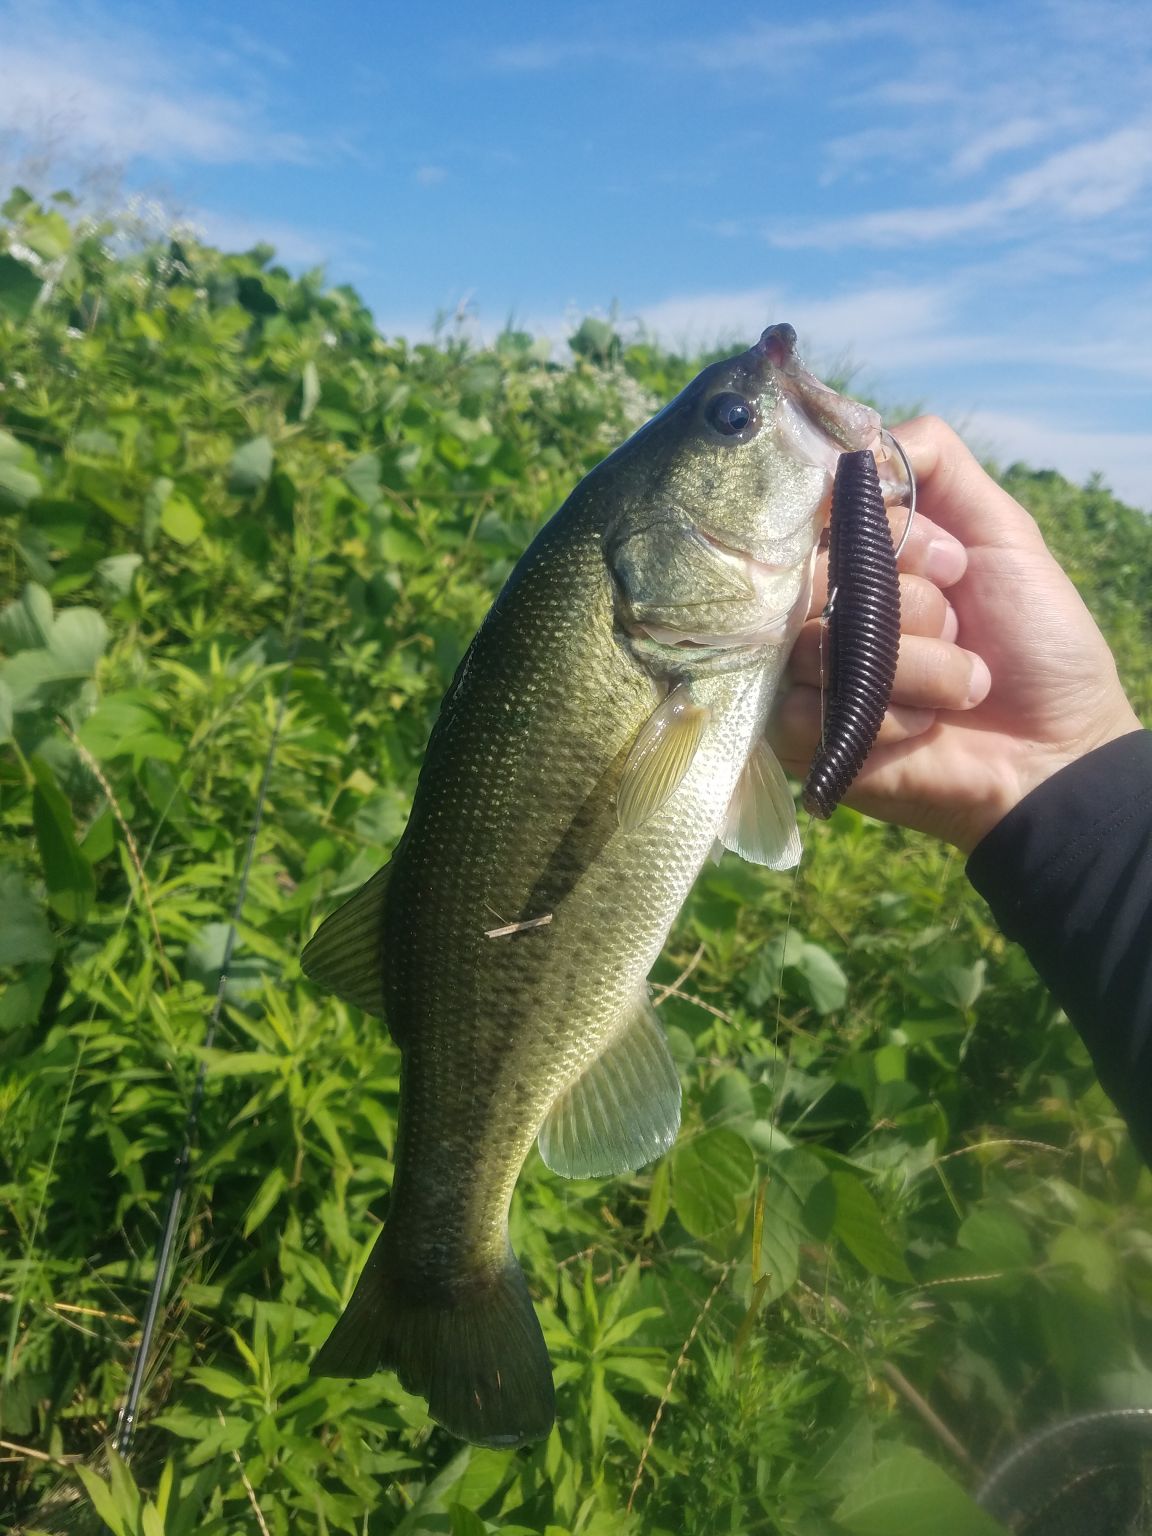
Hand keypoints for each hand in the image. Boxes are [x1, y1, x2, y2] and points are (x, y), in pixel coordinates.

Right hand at [773, 415, 1142, 851]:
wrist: (1058, 750)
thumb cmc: (1037, 640)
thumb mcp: (1001, 529)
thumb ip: (936, 463)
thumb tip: (855, 437)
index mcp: (860, 556)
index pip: (817, 513)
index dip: (884, 534)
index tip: (949, 561)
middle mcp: (822, 607)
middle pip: (810, 574)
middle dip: (906, 601)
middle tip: (961, 620)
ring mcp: (806, 673)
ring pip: (817, 641)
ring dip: (914, 666)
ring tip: (963, 687)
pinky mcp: (801, 737)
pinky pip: (810, 707)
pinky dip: (889, 716)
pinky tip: (924, 729)